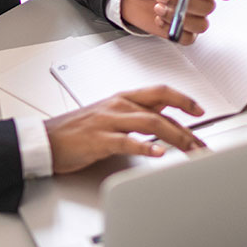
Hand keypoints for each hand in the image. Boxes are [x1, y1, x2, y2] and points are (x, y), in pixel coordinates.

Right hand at [45, 85, 206, 172]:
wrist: (45, 140)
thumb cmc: (76, 131)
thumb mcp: (109, 117)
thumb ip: (134, 118)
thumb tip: (161, 125)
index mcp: (122, 99)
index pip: (160, 93)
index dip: (183, 100)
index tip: (200, 110)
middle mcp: (119, 106)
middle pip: (161, 109)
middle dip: (186, 126)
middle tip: (201, 143)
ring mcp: (109, 121)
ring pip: (150, 123)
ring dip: (175, 137)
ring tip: (190, 149)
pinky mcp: (99, 139)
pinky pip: (127, 141)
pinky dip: (145, 147)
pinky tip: (159, 153)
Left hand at [118, 0, 233, 43]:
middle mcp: (201, 0)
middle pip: (209, 8)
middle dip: (183, 2)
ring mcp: (192, 17)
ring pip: (200, 25)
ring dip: (177, 17)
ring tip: (158, 7)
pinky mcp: (182, 31)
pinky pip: (188, 38)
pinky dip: (173, 30)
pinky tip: (160, 19)